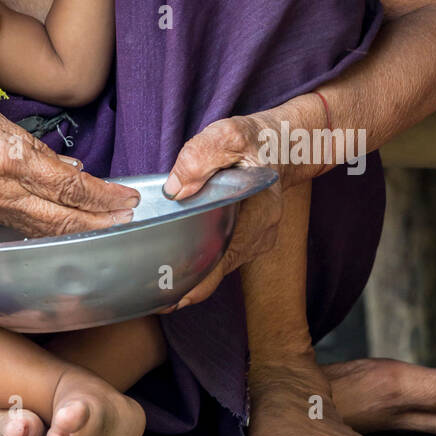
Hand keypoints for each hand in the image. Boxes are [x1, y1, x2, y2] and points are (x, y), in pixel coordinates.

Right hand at [0, 99, 140, 234]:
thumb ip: (30, 145)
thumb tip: (67, 168)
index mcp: (9, 158)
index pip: (69, 185)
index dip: (104, 195)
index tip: (129, 198)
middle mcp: (4, 190)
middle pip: (65, 216)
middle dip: (102, 220)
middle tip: (130, 220)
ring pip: (47, 228)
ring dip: (82, 229)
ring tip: (109, 227)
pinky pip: (25, 228)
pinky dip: (52, 229)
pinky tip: (67, 225)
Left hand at [157, 112, 285, 309]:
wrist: (285, 142)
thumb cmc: (256, 140)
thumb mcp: (228, 136)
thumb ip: (199, 157)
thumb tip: (175, 189)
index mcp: (259, 216)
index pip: (221, 261)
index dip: (194, 284)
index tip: (167, 299)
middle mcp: (261, 235)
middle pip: (217, 270)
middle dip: (185, 285)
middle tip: (150, 296)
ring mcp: (257, 239)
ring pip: (219, 266)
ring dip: (192, 274)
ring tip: (156, 283)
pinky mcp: (250, 237)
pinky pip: (222, 256)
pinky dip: (202, 260)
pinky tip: (177, 262)